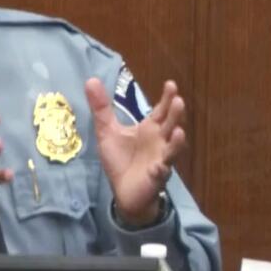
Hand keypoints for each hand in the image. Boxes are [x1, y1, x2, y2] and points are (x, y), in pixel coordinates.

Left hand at [85, 78, 185, 226]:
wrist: (122, 190)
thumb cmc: (120, 159)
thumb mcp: (107, 131)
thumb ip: (101, 107)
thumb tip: (91, 79)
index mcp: (150, 128)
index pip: (161, 110)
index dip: (167, 98)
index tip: (171, 84)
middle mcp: (160, 141)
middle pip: (170, 125)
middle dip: (175, 114)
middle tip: (178, 100)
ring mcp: (161, 158)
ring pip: (172, 148)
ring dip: (176, 141)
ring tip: (179, 130)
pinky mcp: (157, 176)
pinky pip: (162, 171)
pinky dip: (163, 167)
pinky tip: (160, 166)